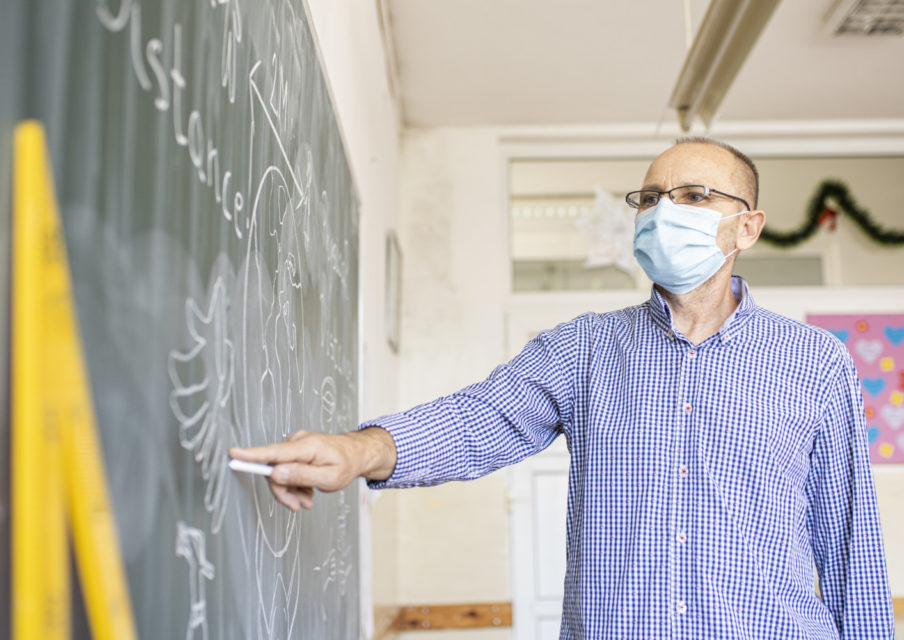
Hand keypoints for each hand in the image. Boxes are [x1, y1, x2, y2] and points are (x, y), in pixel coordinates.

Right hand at [229, 427, 395, 510]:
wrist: (357, 454)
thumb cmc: (346, 465)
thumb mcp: (329, 478)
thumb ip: (302, 476)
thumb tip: (276, 474)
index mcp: (306, 447)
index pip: (273, 452)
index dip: (251, 455)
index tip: (233, 454)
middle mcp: (297, 441)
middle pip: (274, 469)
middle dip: (284, 490)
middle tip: (298, 506)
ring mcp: (296, 444)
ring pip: (279, 472)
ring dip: (291, 489)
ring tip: (307, 499)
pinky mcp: (295, 449)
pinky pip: (286, 469)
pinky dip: (294, 483)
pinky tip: (306, 491)